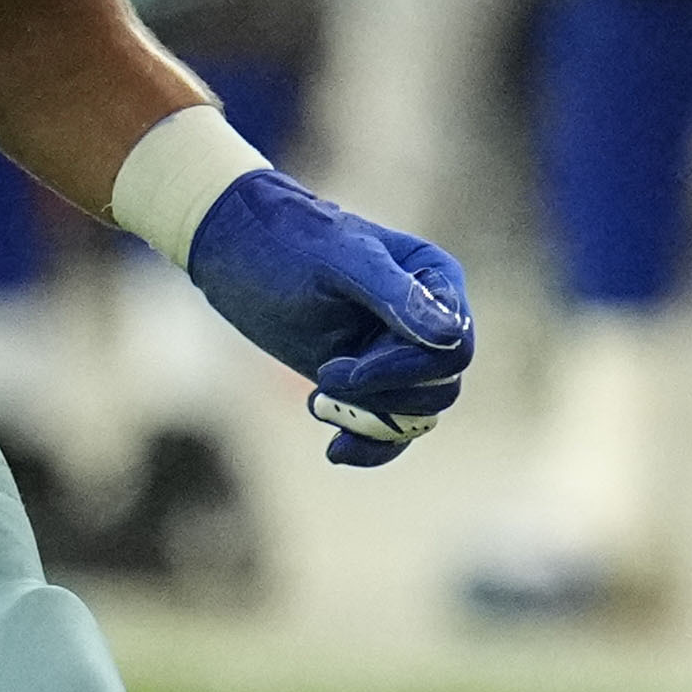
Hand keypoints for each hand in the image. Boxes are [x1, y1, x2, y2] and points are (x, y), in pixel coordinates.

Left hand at [182, 169, 474, 465]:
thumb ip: (395, 295)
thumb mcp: (340, 262)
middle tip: (325, 376)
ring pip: (417, 414)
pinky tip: (334, 450)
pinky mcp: (371, 380)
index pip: (453, 347)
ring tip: (316, 399)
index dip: (407, 370)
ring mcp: (400, 351)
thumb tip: (448, 335)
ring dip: (369, 419)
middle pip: (440, 388)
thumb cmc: (288, 241)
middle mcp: (429, 318)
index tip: (347, 371)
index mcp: (435, 279)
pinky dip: (370, 446)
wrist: (237, 247)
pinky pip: (392, 429)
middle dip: (382, 394)